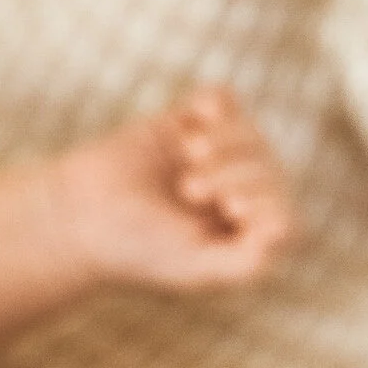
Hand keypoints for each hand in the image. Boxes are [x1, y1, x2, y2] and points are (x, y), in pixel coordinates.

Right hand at [55, 86, 296, 293]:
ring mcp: (213, 157)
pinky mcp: (185, 123)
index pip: (284, 211)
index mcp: (240, 236)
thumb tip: (286, 229)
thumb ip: (245, 262)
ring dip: (227, 141)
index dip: (267, 201)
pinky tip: (198, 118)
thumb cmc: (137, 250)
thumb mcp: (195, 268)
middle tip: (191, 189)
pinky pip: (223, 99)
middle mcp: (233, 195)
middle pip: (271, 170)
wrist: (82, 216)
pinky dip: (216, 104)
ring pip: (251, 134)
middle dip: (239, 174)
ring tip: (189, 156)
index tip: (230, 207)